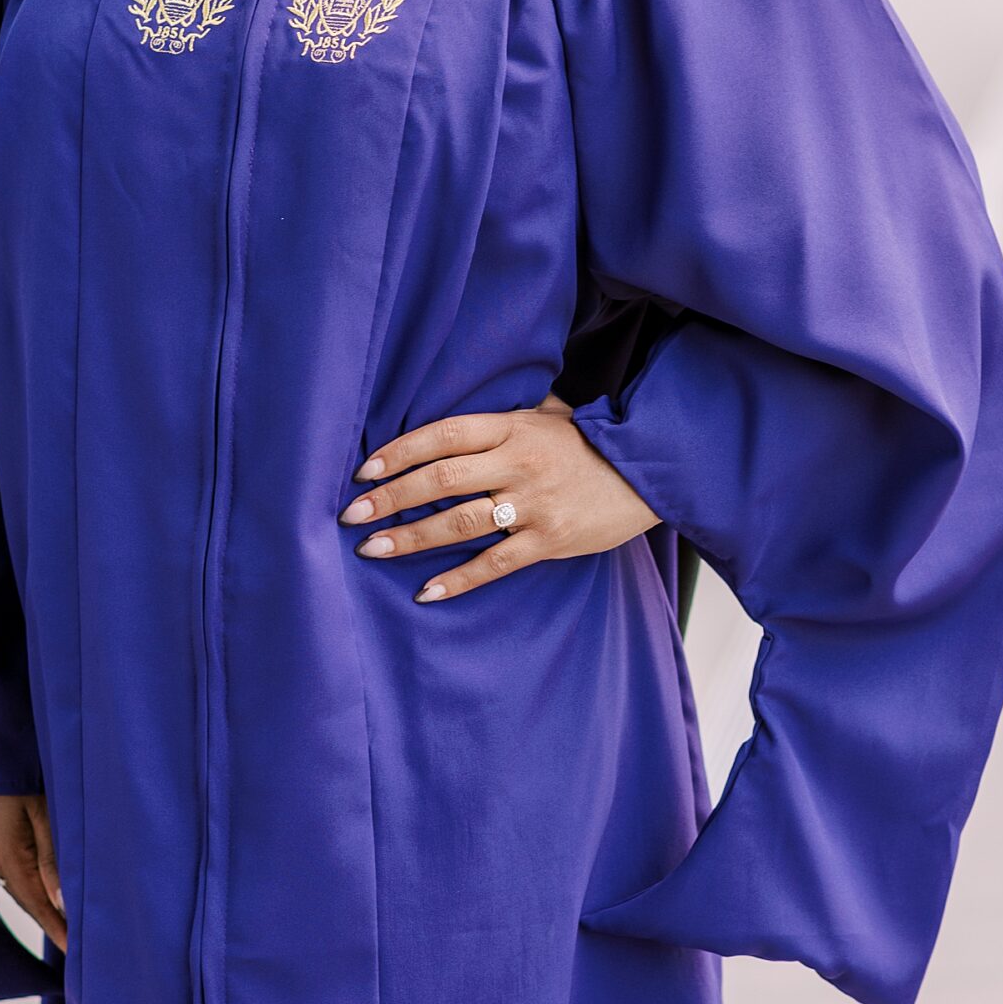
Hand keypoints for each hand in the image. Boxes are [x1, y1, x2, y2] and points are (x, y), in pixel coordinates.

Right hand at [0, 789, 67, 950]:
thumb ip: (53, 858)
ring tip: (62, 918)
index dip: (55, 928)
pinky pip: (5, 864)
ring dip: (37, 898)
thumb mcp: (45, 812)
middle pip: (25, 896)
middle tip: (73, 942)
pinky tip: (38, 881)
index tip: (73, 951)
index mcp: (7, 853)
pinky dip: (24, 876)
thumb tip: (61, 903)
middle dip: (49, 918)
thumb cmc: (22, 772)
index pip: (36, 903)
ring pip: (15, 880)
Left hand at [338, 393, 658, 602]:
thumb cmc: (590, 443)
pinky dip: (458, 580)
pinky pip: (495, 564)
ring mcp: (534, 505)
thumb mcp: (549, 413)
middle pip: (441, 480)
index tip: (363, 470)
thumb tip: (452, 412)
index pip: (443, 435)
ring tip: (372, 548)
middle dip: (391, 498)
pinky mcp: (550, 541)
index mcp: (514, 427)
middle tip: (351, 514)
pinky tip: (425, 591)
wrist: (651, 472)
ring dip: (411, 538)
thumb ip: (502, 417)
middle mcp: (518, 464)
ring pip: (459, 524)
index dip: (399, 451)